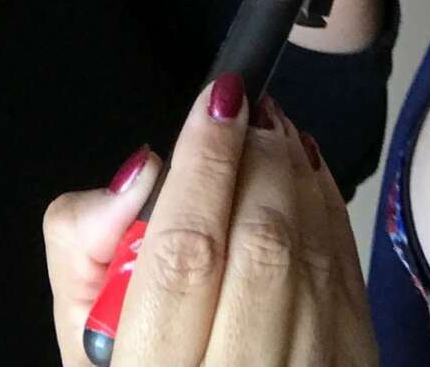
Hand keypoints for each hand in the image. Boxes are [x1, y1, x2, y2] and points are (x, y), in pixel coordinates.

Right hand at [44, 79, 375, 366]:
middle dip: (258, 157)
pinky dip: (328, 211)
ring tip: (272, 129)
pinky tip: (303, 172)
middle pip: (261, 247)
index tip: (217, 99)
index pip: (186, 253)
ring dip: (296, 174)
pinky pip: (347, 278)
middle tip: (247, 108)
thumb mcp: (81, 330)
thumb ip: (82, 244)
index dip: (205, 165)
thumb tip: (141, 168)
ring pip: (313, 258)